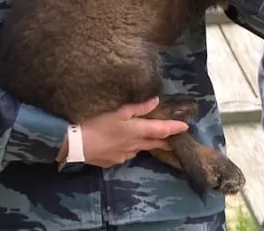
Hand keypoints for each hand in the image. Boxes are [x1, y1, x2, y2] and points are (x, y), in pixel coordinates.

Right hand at [58, 98, 189, 167]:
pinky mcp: (113, 161)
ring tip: (145, 140)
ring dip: (144, 145)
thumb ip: (138, 107)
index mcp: (138, 131)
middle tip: (173, 141)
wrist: (77, 145)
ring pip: (139, 150)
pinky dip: (127, 149)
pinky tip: (120, 145)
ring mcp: (124, 155)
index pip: (162, 130)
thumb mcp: (118, 111)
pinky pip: (125, 155)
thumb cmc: (98, 123)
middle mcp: (135, 145)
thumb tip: (156, 101)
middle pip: (154, 143)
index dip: (174, 128)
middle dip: (164, 141)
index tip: (186, 127)